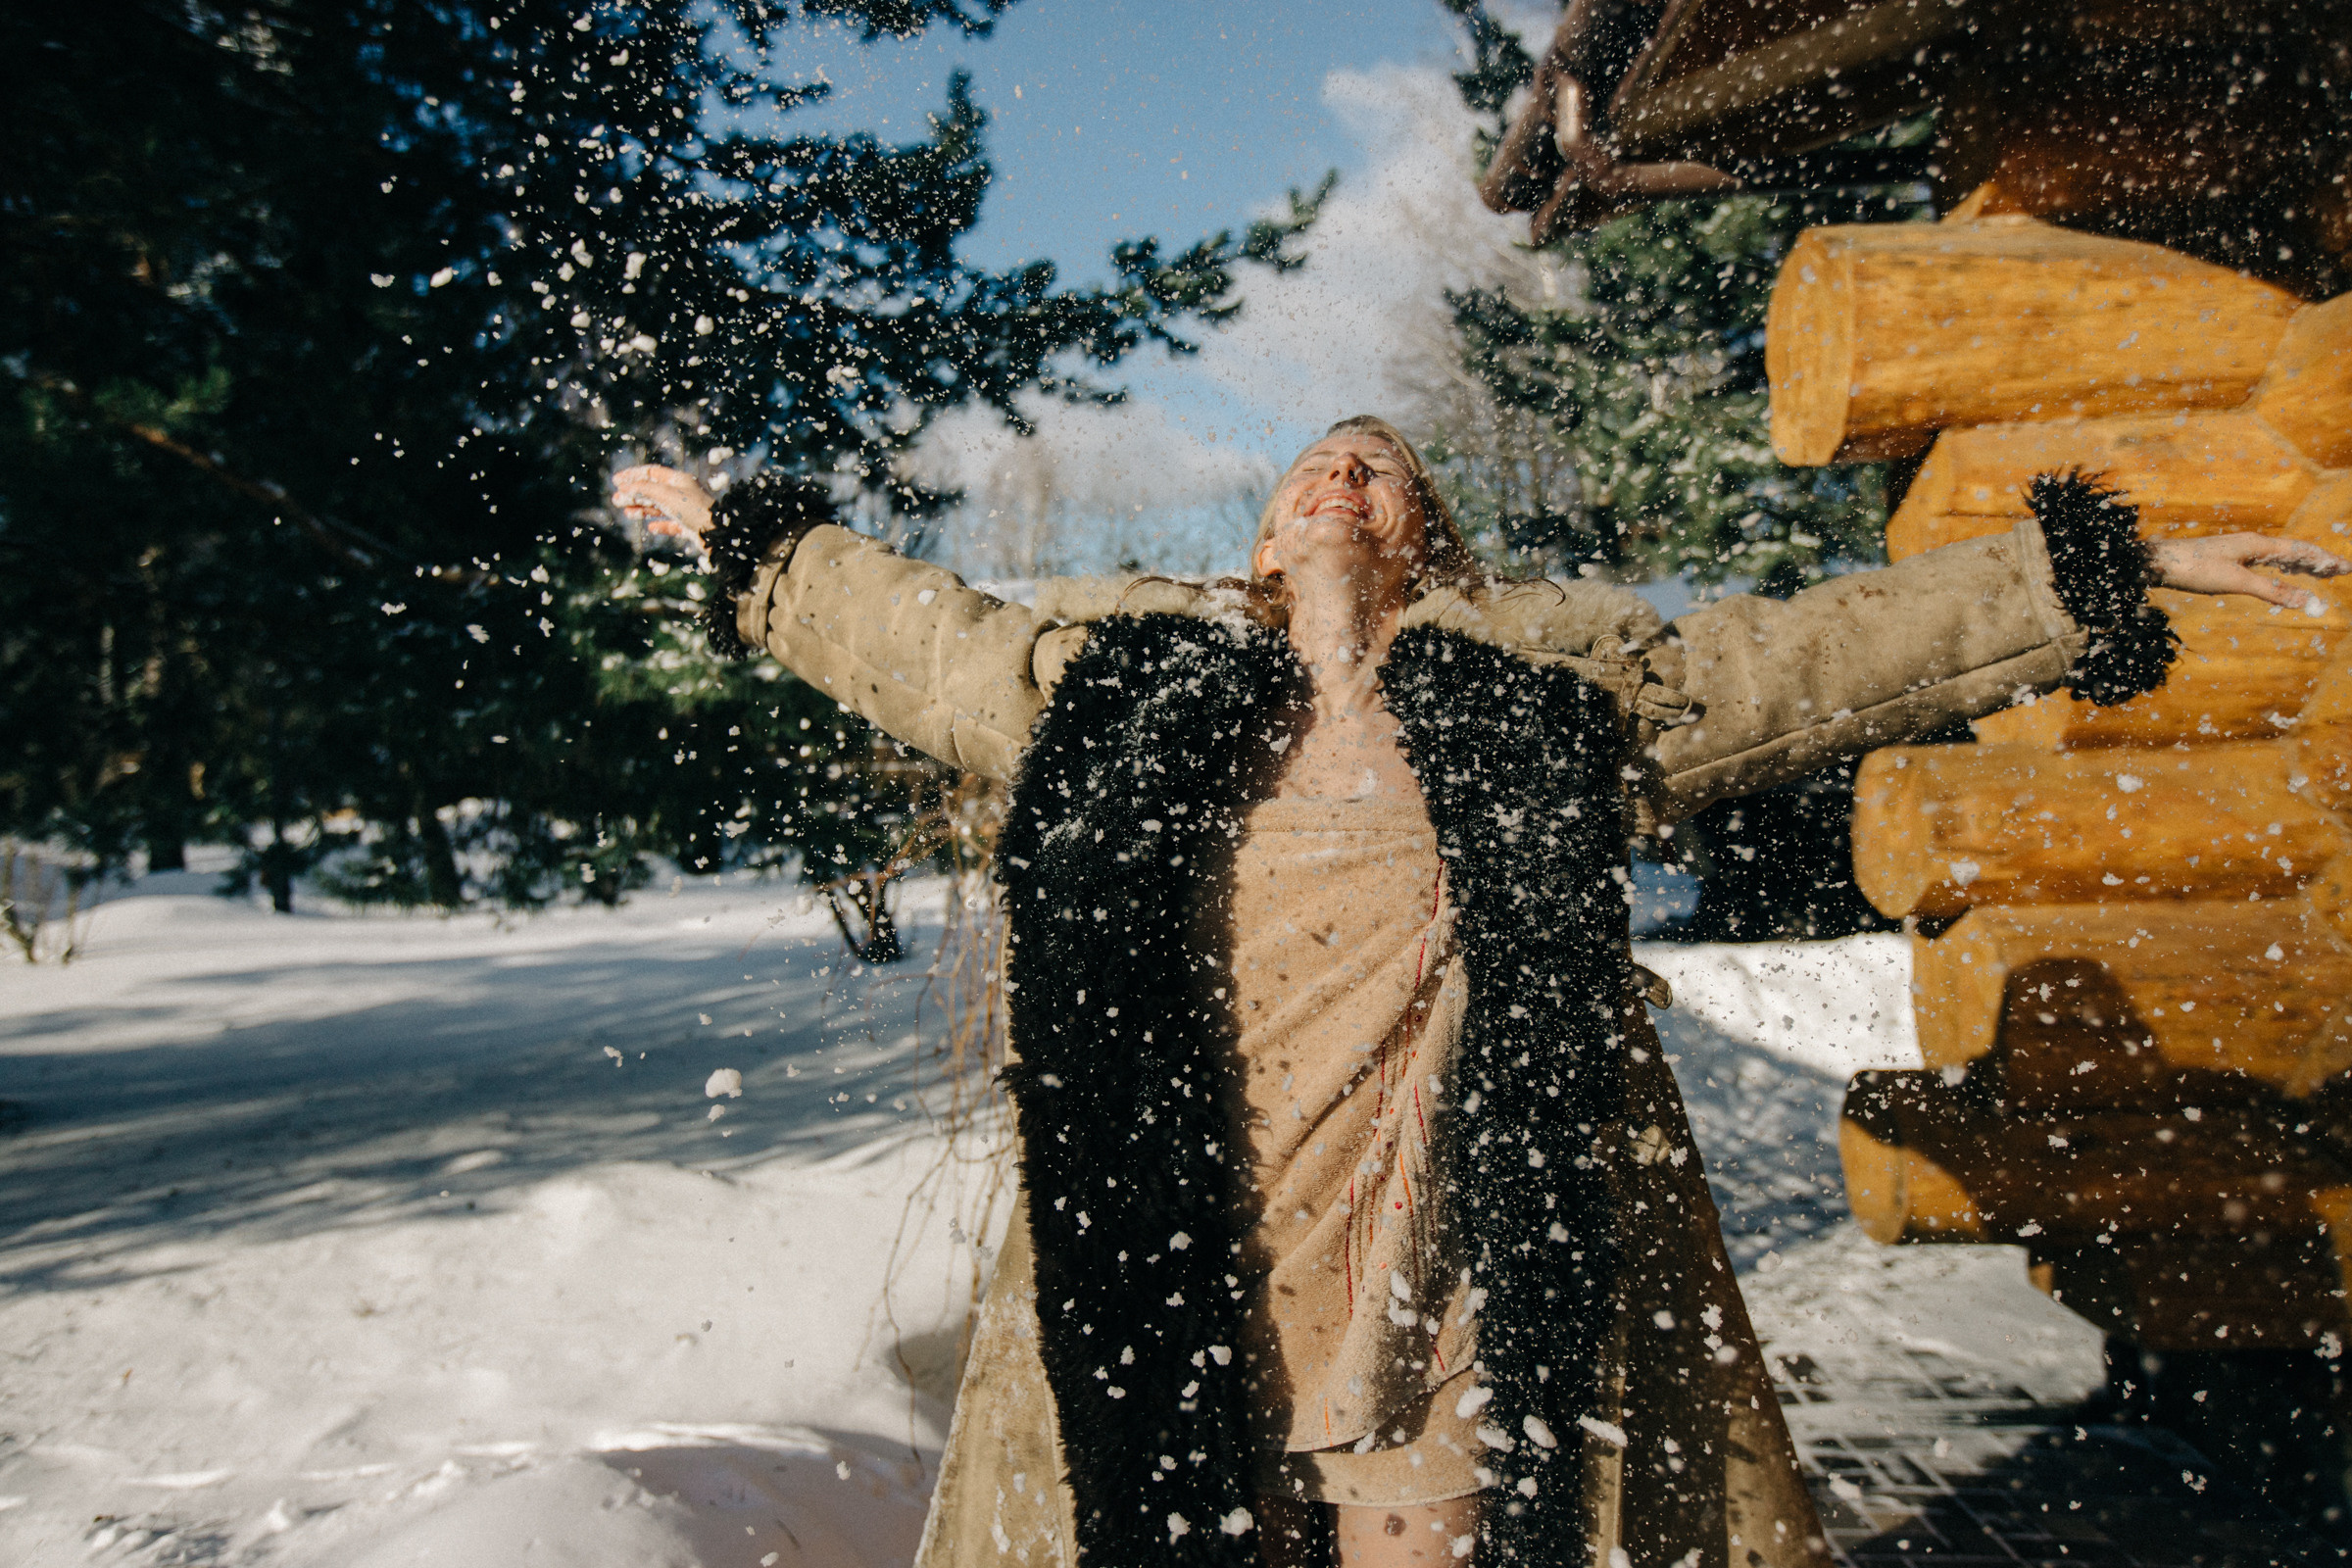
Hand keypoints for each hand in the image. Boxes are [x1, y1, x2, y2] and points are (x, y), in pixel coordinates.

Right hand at [611, 464, 714, 551]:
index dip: (633, 475)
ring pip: (660, 508)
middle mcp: (683, 493)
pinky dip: (660, 525)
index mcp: (679, 480)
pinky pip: (672, 524)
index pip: (652, 473)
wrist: (717, 533)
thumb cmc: (693, 509)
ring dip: (642, 509)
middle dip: (634, 494)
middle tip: (616, 500)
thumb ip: (644, 489)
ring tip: (627, 513)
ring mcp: (686, 510)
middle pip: (654, 490)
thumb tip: (625, 487)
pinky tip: (651, 527)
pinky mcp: (690, 527)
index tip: (616, 481)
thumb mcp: (665, 494)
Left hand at [2147, 532, 2351, 611]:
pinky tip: (2283, 572)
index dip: (2324, 560)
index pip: (2300, 551)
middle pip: (2294, 551)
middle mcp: (2252, 543)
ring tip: (2321, 572)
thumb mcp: (2237, 582)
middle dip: (2318, 561)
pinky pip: (2265, 561)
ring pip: (2279, 556)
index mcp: (2258, 544)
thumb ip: (2272, 591)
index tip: (2346, 568)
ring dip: (2302, 564)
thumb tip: (2306, 601)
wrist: (2159, 562)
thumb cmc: (2196, 569)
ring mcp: (2240, 550)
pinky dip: (2282, 567)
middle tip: (2342, 571)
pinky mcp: (2229, 558)